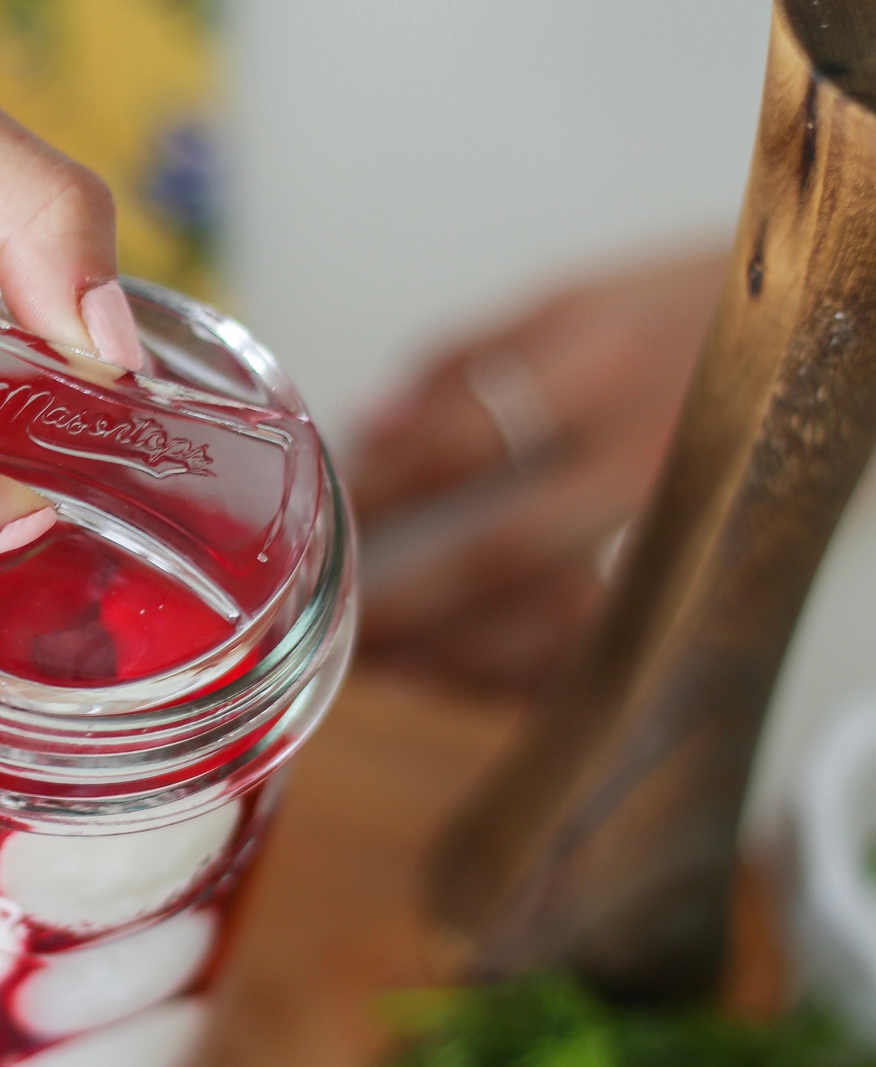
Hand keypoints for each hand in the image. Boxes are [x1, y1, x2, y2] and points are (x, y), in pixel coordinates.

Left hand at [346, 249, 727, 694]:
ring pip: (568, 623)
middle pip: (505, 553)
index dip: (381, 492)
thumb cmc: (687, 308)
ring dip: (471, 659)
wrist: (833, 325)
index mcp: (601, 363)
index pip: (460, 442)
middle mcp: (646, 449)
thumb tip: (368, 420)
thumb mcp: (576, 298)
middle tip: (338, 633)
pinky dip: (554, 678)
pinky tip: (487, 687)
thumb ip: (465, 356)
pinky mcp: (717, 570)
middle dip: (410, 605)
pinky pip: (625, 649)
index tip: (328, 524)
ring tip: (397, 671)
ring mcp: (688, 521)